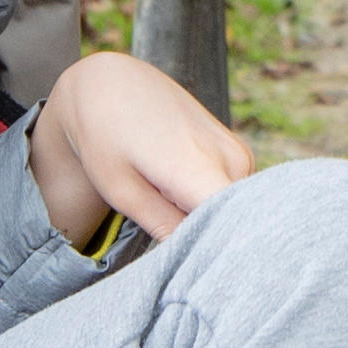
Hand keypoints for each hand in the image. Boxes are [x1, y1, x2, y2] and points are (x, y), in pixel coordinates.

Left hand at [26, 48, 251, 249]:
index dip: (217, 253)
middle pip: (234, 224)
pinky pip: (234, 195)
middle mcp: (232, 160)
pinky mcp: (240, 153)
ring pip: (234, 211)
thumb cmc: (107, 138)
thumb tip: (196, 259)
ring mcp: (240, 155)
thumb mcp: (122, 191)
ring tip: (166, 203)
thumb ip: (164, 228)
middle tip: (166, 235)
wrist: (112, 84)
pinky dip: (210, 204)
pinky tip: (178, 191)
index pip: (234, 230)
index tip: (192, 263)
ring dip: (207, 220)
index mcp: (198, 169)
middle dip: (209, 240)